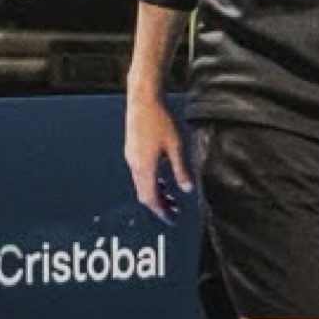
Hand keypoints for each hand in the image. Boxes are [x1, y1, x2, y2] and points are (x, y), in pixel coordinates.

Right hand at [125, 92, 192, 221]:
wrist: (143, 99)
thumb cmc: (159, 119)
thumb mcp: (176, 146)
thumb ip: (181, 170)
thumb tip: (187, 189)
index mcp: (145, 167)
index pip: (151, 198)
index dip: (162, 212)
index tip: (172, 219)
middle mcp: (135, 165)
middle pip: (144, 195)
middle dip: (158, 206)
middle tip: (173, 212)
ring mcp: (131, 157)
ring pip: (140, 185)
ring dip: (155, 194)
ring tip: (170, 198)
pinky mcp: (132, 150)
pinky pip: (139, 174)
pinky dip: (150, 182)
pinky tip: (162, 179)